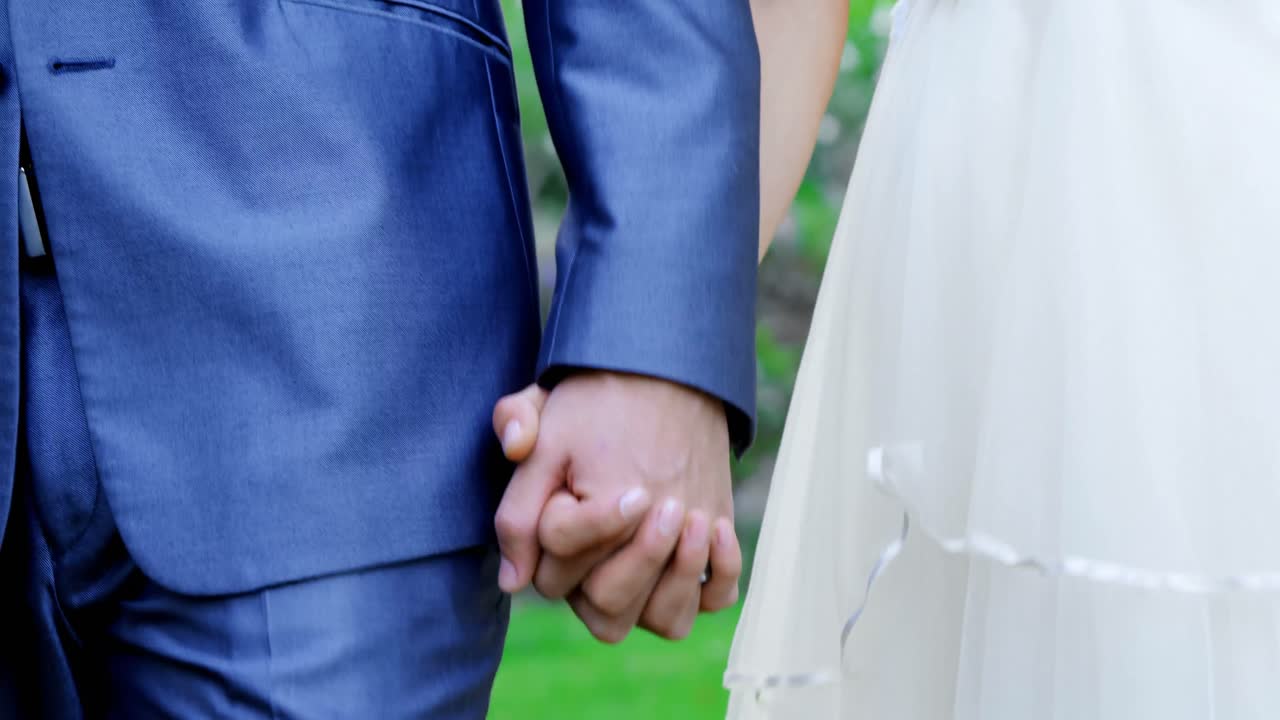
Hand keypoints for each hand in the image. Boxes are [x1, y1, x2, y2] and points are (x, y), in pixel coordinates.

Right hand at [492, 374, 742, 641]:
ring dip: (681, 578)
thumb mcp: (542, 417)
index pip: (559, 571)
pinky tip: (719, 527)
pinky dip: (721, 574)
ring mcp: (648, 577)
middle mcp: (595, 574)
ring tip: (696, 522)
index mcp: (552, 547)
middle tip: (666, 506)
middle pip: (607, 607)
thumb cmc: (593, 405)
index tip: (633, 491)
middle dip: (641, 560)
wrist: (650, 379)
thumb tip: (512, 573)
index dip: (596, 534)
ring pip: (663, 620)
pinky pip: (713, 600)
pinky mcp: (692, 566)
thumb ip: (513, 474)